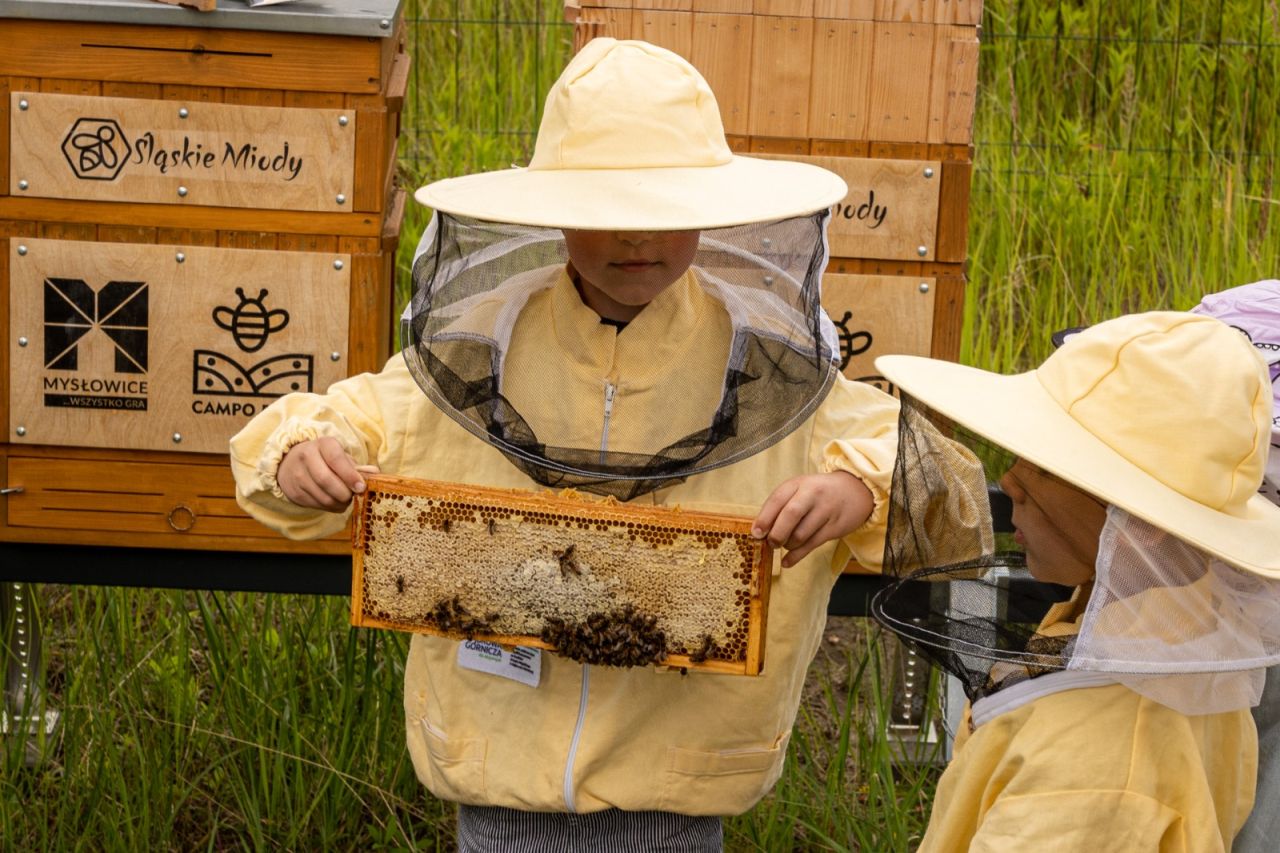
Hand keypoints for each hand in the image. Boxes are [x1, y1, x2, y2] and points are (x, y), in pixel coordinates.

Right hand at [276, 437, 377, 511]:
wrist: (292, 463)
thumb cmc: (325, 459)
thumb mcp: (341, 456)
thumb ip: (358, 466)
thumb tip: (375, 473)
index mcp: (323, 444)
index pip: (336, 459)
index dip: (350, 475)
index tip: (361, 487)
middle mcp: (306, 456)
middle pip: (326, 480)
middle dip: (345, 493)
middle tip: (354, 496)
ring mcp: (298, 475)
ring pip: (323, 496)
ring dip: (339, 503)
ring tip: (346, 499)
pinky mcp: (294, 492)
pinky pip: (317, 505)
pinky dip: (330, 507)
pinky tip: (334, 502)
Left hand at [752, 471, 873, 567]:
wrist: (856, 490)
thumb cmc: (819, 492)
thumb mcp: (800, 489)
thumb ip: (781, 505)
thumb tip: (760, 530)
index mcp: (799, 483)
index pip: (778, 499)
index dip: (764, 518)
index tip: (756, 534)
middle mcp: (812, 494)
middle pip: (791, 515)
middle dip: (777, 534)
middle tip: (771, 543)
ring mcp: (826, 510)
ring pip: (801, 534)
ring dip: (788, 545)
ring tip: (785, 544)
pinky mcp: (835, 527)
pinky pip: (812, 545)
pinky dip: (796, 556)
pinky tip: (787, 562)